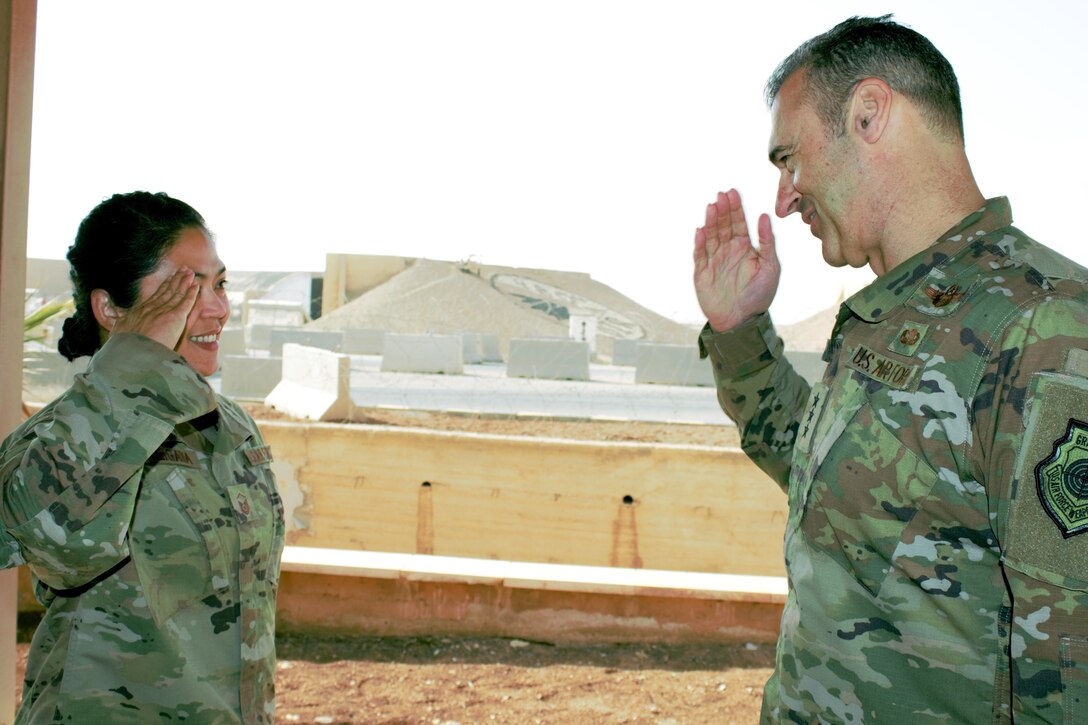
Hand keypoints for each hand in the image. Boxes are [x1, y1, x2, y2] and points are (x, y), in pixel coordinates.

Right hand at [110, 267, 197, 350]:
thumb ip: (121, 327)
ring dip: (184, 282)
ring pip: (177, 293)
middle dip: (175, 280)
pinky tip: (196, 285)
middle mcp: (151, 308)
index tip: (169, 279)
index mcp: (139, 312)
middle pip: (167, 291)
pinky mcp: (175, 317)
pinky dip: (191, 293)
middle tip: (183, 270)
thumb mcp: (119, 334)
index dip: (164, 286)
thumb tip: (117, 325)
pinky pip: (186, 302)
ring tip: (190, 273)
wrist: (132, 354)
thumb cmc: (125, 349)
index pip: (155, 296)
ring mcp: (163, 311)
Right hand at [693, 189, 779, 331]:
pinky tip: (701, 230)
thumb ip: (767, 242)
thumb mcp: (770, 267)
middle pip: (724, 226)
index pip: (739, 223)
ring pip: (711, 236)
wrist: (741, 321)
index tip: (733, 193)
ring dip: (711, 221)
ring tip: (712, 207)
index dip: (736, 208)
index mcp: (744, 247)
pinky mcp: (702, 272)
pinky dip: (700, 243)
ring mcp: (714, 260)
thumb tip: (764, 216)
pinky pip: (700, 255)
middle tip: (722, 195)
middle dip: (723, 210)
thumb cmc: (759, 295)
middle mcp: (728, 250)